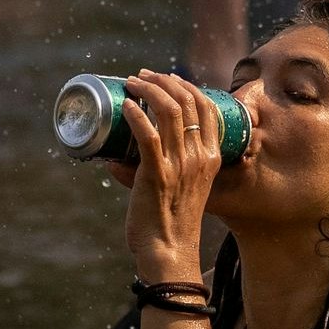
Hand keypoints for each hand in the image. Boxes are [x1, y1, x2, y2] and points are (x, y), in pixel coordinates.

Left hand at [113, 69, 226, 284]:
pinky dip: (137, 115)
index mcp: (211, 157)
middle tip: (141, 76)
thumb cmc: (171, 225)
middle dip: (163, 80)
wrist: (169, 253)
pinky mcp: (157, 175)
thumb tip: (117, 160)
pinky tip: (126, 106)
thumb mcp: (184, 190)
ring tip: (131, 83)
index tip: (165, 77)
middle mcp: (199, 157)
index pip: (207, 107)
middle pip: (187, 101)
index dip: (186, 85)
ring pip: (169, 111)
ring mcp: (180, 165)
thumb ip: (161, 172)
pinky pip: (149, 136)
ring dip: (148, 90)